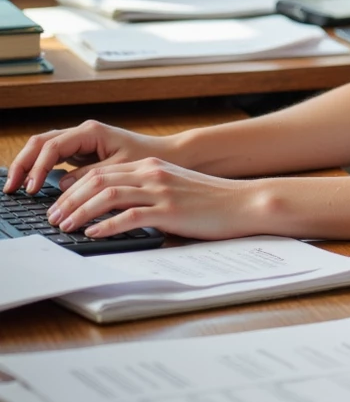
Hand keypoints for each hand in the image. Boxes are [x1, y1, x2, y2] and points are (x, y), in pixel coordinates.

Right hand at [4, 119, 174, 195]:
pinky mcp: (82, 153)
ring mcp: (80, 142)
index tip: (32, 189)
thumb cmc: (148, 159)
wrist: (168, 155)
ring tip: (17, 188)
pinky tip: (34, 186)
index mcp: (90, 132)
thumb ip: (90, 176)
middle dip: (23, 164)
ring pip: (44, 149)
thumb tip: (62, 186)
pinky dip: (41, 170)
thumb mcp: (120, 169)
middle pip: (40, 143)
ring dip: (29, 166)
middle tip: (11, 188)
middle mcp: (82, 133)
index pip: (52, 146)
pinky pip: (54, 158)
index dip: (38, 168)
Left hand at [44, 157, 263, 240]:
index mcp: (151, 166)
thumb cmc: (211, 201)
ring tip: (65, 226)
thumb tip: (116, 211)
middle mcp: (152, 173)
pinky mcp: (170, 211)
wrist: (243, 202)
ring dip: (80, 211)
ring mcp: (161, 191)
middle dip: (69, 199)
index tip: (59, 203)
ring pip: (107, 195)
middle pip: (98, 180)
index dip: (75, 187)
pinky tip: (93, 235)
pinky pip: (130, 216)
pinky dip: (106, 226)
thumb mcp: (174, 188)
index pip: (101, 172)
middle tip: (53, 216)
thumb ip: (147, 192)